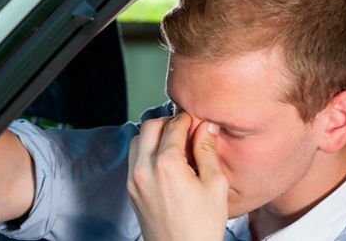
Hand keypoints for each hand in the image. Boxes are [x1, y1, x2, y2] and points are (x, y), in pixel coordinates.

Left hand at [127, 112, 228, 240]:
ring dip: (154, 136)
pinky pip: (134, 160)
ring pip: (137, 141)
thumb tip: (206, 126)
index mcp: (166, 165)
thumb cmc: (202, 225)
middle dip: (167, 123)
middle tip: (185, 131)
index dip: (187, 119)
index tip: (197, 121)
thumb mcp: (214, 184)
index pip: (173, 126)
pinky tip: (165, 162)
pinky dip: (146, 152)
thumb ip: (207, 150)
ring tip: (175, 146)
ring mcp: (133, 181)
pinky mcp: (131, 191)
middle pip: (149, 127)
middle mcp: (144, 169)